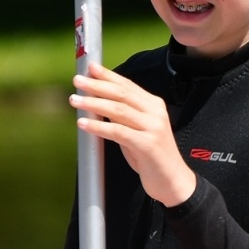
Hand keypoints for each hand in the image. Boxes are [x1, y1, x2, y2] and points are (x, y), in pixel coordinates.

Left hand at [70, 62, 196, 206]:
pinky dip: (98, 127)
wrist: (173, 181)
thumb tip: (97, 103)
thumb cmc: (151, 156)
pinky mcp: (148, 144)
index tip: (90, 67)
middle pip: (122, 93)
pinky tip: (83, 124)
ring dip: (93, 103)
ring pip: (118, 110)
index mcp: (154, 105)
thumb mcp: (137, 130)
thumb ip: (122, 116)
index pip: (127, 85)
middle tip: (77, 80)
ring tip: (75, 100)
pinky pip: (118, 132)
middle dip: (97, 85)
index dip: (108, 75)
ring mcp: (153, 128)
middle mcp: (155, 113)